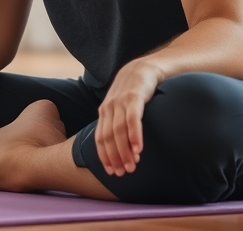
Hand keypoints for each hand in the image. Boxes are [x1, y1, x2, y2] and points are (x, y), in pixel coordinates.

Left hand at [94, 59, 161, 175]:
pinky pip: (133, 119)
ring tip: (133, 166)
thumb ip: (117, 124)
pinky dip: (135, 135)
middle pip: (108, 137)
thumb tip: (118, 149)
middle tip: (123, 174)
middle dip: (115, 158)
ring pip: (119, 131)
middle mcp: (109, 107)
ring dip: (125, 151)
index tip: (111, 173)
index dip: (104, 157)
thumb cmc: (131, 92)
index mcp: (104, 112)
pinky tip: (139, 149)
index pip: (100, 139)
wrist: (142, 68)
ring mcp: (121, 102)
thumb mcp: (120, 108)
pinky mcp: (134, 97)